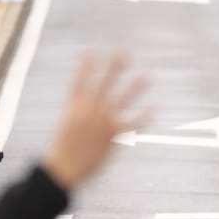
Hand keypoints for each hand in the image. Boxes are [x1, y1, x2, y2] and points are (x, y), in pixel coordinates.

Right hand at [42, 53, 151, 191]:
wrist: (64, 167)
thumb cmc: (63, 148)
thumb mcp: (66, 124)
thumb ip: (78, 111)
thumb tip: (87, 102)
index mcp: (75, 106)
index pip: (80, 81)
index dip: (85, 66)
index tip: (91, 51)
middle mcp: (90, 110)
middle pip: (104, 83)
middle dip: (114, 68)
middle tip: (123, 52)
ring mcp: (103, 121)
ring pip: (122, 99)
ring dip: (136, 87)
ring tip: (147, 75)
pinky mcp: (113, 135)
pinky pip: (132, 123)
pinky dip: (144, 116)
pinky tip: (155, 108)